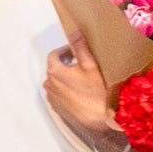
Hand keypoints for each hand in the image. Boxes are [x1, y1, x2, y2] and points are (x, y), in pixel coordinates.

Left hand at [44, 31, 125, 151]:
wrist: (102, 119)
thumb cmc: (97, 92)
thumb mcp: (90, 65)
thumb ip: (80, 47)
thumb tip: (74, 32)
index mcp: (54, 72)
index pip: (54, 55)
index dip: (65, 50)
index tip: (76, 51)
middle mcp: (49, 86)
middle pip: (54, 68)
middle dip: (66, 63)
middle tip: (81, 62)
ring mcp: (53, 99)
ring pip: (57, 82)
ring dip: (67, 77)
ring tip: (83, 77)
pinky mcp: (58, 109)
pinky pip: (60, 94)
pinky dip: (67, 89)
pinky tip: (82, 91)